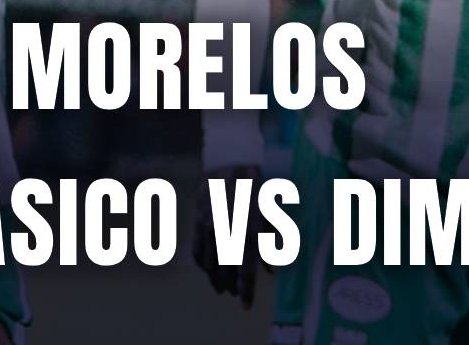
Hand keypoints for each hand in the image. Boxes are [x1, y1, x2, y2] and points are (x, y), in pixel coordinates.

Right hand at [192, 165, 265, 310]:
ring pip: (209, 263)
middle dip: (230, 286)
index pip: (245, 271)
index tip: (245, 307)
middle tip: (233, 294)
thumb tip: (271, 270)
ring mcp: (209, 227)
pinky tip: (205, 268)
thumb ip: (269, 244)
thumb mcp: (269, 215)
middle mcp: (227, 232)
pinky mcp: (198, 220)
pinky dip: (201, 262)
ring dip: (214, 278)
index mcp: (249, 232)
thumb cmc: (255, 189)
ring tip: (219, 288)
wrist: (230, 162)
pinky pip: (197, 249)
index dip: (246, 292)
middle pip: (225, 270)